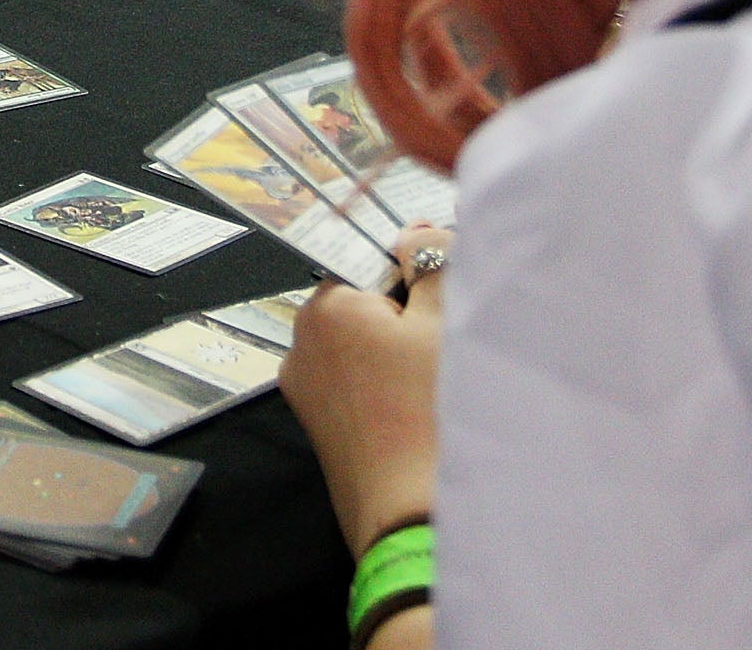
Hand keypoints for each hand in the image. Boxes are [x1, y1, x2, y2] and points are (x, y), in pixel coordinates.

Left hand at [282, 225, 448, 555]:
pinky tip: (420, 409)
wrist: (412, 518)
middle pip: (365, 302)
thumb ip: (432, 264)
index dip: (417, 271)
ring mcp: (308, 389)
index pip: (372, 257)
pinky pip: (357, 384)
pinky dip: (388, 386)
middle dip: (409, 314)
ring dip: (400, 352)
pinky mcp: (323, 425)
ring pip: (363, 346)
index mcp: (327, 306)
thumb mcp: (444, 323)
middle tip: (447, 344)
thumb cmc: (430, 421)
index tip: (446, 291)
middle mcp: (304, 343)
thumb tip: (419, 234)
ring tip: (436, 382)